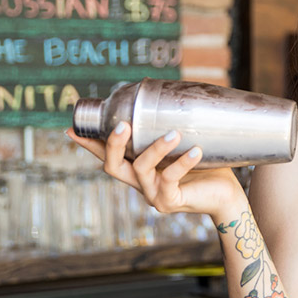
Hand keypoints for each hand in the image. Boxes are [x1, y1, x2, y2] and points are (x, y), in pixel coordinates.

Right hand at [68, 122, 244, 219]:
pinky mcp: (170, 202)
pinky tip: (195, 150)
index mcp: (139, 169)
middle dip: (113, 144)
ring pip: (141, 169)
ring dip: (156, 149)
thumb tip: (170, 95)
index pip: (108, 156)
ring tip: (174, 134)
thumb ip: (171, 128)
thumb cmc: (207, 166)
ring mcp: (153, 195)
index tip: (71, 129)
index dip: (89, 144)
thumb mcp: (185, 145)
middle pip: (112, 167)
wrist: (227, 195)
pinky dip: (182, 163)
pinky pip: (170, 180)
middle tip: (124, 124)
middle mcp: (140, 183)